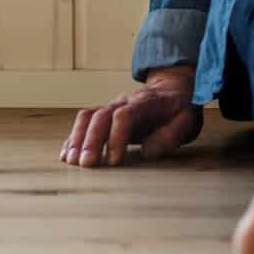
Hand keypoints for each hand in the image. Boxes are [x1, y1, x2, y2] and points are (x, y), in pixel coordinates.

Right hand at [59, 64, 202, 167]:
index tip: (115, 160)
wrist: (171, 89)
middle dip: (90, 140)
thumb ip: (170, 135)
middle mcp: (124, 102)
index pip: (124, 115)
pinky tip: (67, 155)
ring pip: (87, 117)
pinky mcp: (104, 116)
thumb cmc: (179, 108)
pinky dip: (73, 138)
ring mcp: (111, 107)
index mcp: (146, 103)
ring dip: (77, 139)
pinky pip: (83, 122)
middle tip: (86, 164)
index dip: (117, 137)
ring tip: (71, 162)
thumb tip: (146, 152)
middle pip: (100, 116)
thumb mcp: (187, 120)